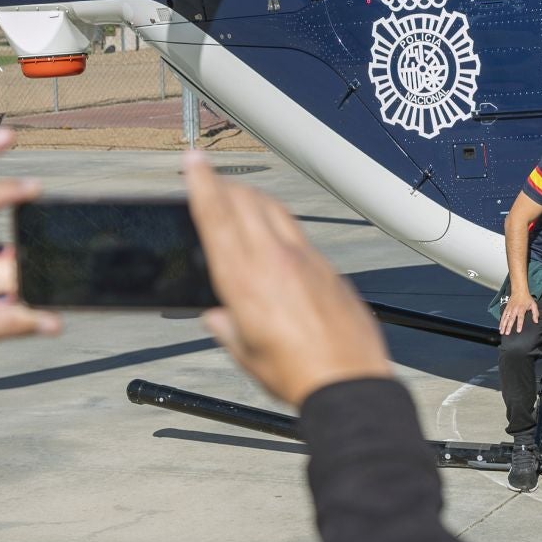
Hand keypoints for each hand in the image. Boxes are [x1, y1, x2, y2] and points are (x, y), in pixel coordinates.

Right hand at [184, 151, 390, 406]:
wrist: (348, 381)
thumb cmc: (295, 374)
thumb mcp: (247, 354)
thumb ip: (228, 329)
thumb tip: (216, 317)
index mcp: (244, 280)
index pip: (217, 216)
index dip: (202, 182)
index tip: (193, 159)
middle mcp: (274, 260)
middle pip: (245, 202)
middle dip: (224, 184)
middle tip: (210, 177)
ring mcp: (306, 260)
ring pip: (275, 210)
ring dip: (253, 197)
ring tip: (240, 196)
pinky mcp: (329, 268)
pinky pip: (300, 233)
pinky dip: (280, 223)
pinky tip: (277, 234)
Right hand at [498, 288, 539, 335]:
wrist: (519, 290)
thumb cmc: (527, 298)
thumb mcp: (533, 304)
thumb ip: (535, 313)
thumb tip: (536, 321)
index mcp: (521, 309)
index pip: (520, 318)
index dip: (519, 325)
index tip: (518, 331)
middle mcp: (515, 310)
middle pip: (511, 319)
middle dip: (508, 327)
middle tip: (507, 333)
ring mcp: (510, 309)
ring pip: (506, 318)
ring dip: (503, 325)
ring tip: (502, 332)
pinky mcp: (506, 308)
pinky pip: (503, 316)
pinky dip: (501, 321)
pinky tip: (500, 326)